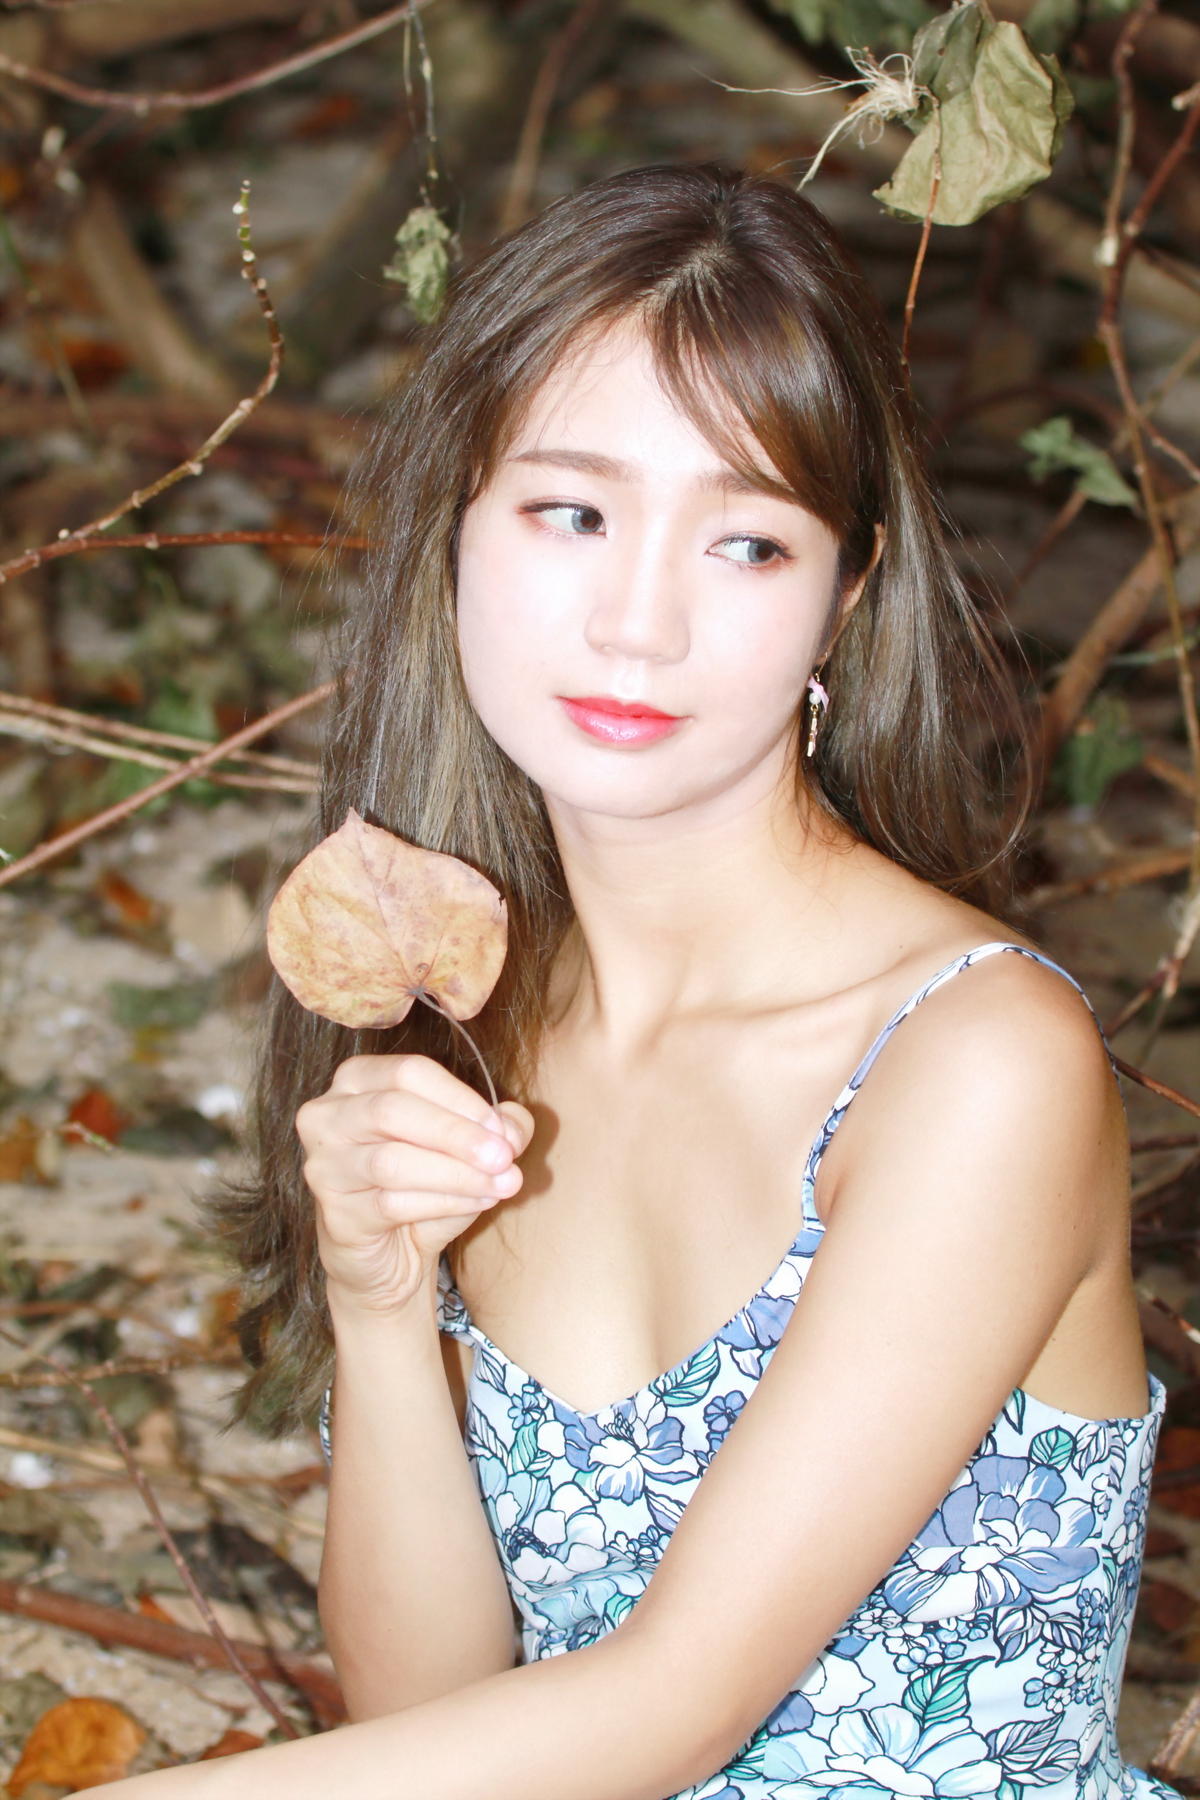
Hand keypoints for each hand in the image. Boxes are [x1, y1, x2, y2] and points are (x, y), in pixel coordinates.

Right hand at [296, 1054, 533, 1314]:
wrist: (390, 1258)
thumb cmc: (424, 1187)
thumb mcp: (467, 1148)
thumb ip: (497, 1128)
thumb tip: (514, 1126)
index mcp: (357, 1080)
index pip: (409, 1072)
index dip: (461, 1098)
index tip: (502, 1129)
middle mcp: (326, 1116)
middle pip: (393, 1110)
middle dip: (457, 1133)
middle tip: (504, 1157)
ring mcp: (324, 1166)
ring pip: (392, 1161)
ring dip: (457, 1173)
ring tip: (502, 1184)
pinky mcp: (335, 1214)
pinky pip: (391, 1204)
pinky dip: (444, 1202)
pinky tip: (478, 1203)